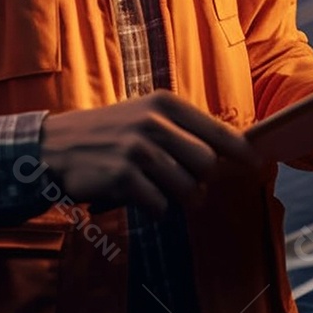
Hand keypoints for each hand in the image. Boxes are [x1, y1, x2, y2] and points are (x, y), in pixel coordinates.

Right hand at [39, 90, 262, 216]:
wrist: (56, 145)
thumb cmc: (111, 132)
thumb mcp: (146, 115)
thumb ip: (183, 130)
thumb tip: (229, 153)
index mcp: (165, 103)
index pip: (218, 130)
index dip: (241, 151)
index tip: (255, 163)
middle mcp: (155, 122)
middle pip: (207, 164)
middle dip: (202, 181)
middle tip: (187, 183)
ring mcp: (138, 148)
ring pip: (188, 189)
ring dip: (180, 199)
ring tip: (160, 191)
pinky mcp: (123, 176)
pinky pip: (160, 206)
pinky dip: (154, 208)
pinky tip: (137, 196)